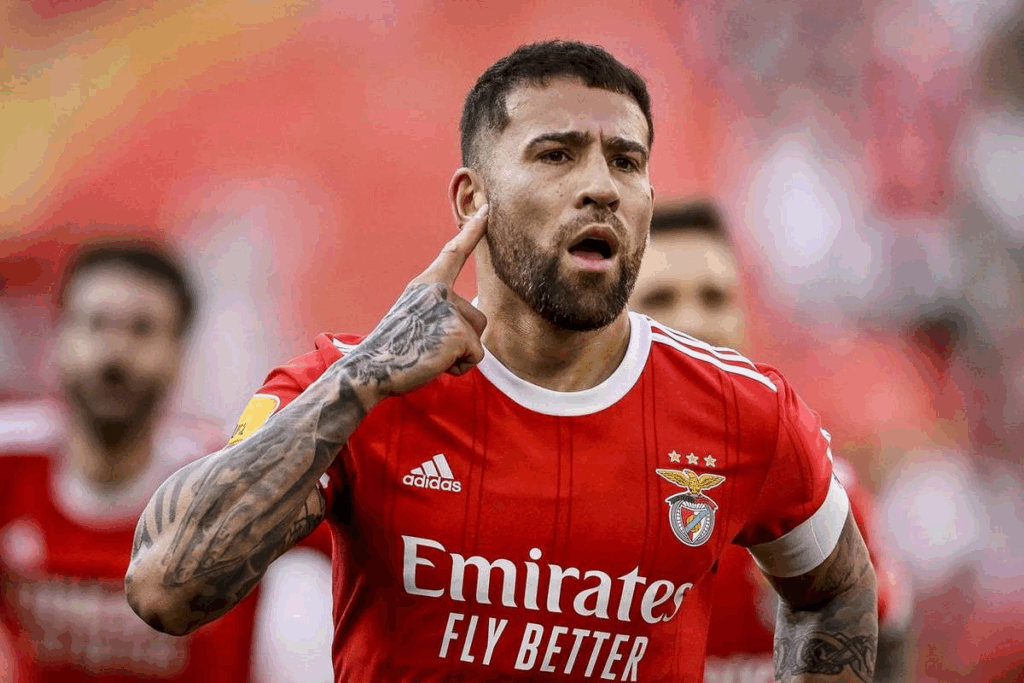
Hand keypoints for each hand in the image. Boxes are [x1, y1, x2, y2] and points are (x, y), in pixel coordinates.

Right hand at [343, 205, 489, 405]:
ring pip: (477, 338)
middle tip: (426, 346)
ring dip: (459, 354)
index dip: (472, 232)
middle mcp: (438, 291)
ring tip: (430, 354)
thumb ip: (438, 311)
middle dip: (461, 340)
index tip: (486, 210)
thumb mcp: (414, 318)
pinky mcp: (457, 332)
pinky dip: (459, 367)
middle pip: (477, 317)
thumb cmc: (392, 349)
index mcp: (426, 284)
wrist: (371, 369)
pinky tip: (435, 363)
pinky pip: (475, 356)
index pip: (453, 254)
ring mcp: (448, 310)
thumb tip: (463, 329)